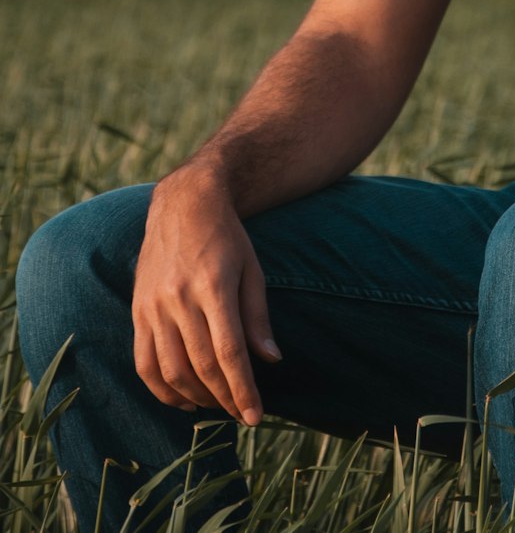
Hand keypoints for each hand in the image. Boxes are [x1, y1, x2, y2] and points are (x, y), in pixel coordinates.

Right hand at [132, 168, 280, 423]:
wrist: (183, 203)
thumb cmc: (226, 236)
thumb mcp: (252, 269)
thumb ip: (258, 317)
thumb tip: (270, 361)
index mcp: (213, 286)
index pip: (229, 353)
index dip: (243, 390)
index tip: (256, 416)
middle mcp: (179, 299)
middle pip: (201, 367)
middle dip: (225, 399)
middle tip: (242, 414)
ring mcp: (153, 306)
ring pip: (171, 371)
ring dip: (196, 398)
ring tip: (218, 405)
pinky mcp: (138, 310)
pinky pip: (144, 363)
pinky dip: (161, 390)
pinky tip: (183, 399)